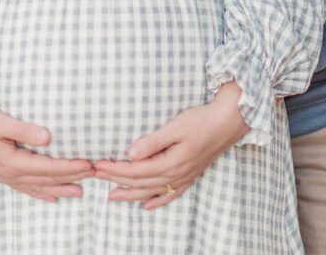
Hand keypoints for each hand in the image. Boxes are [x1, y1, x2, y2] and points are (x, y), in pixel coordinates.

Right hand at [0, 106, 95, 201]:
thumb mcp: (2, 122)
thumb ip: (25, 130)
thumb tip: (48, 137)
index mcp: (13, 162)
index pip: (49, 168)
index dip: (70, 167)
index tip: (88, 164)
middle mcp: (12, 174)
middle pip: (48, 180)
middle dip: (72, 177)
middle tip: (93, 174)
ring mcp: (7, 177)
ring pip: (39, 187)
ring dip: (61, 189)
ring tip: (80, 192)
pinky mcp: (4, 174)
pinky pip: (27, 189)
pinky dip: (42, 193)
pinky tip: (52, 196)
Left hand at [92, 81, 248, 209]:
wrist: (228, 122)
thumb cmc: (201, 120)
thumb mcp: (176, 126)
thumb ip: (153, 142)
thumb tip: (130, 153)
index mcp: (170, 162)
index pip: (135, 170)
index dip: (115, 169)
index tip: (98, 165)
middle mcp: (176, 174)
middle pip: (140, 182)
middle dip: (116, 179)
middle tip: (97, 175)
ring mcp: (184, 177)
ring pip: (152, 191)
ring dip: (130, 194)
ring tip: (112, 196)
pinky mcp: (190, 175)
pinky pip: (170, 194)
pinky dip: (157, 201)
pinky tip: (146, 205)